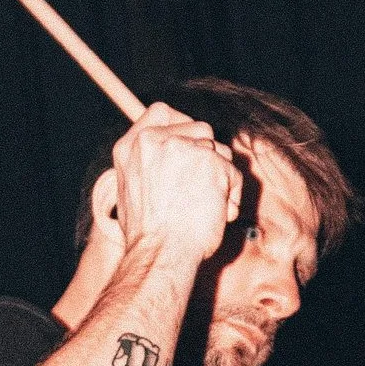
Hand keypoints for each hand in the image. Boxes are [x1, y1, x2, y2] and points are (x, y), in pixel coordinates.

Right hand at [109, 101, 241, 276]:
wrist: (159, 253)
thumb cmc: (147, 235)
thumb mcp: (131, 191)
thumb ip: (149, 166)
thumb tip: (170, 157)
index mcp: (131, 147)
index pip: (160, 112)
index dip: (181, 122)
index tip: (190, 140)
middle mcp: (155, 140)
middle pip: (199, 129)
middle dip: (208, 155)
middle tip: (201, 187)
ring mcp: (184, 148)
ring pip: (220, 150)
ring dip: (221, 177)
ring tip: (206, 207)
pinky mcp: (211, 162)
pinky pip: (234, 172)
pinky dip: (232, 195)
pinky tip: (217, 214)